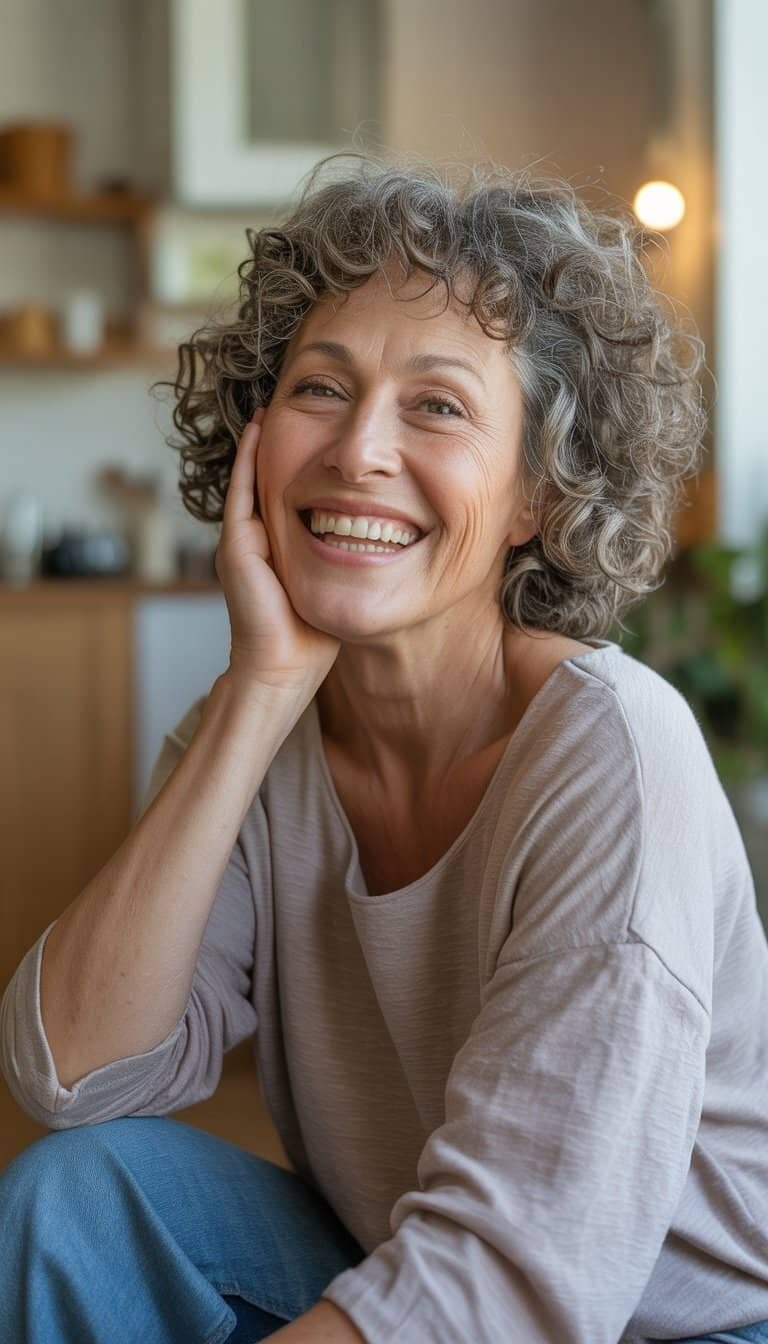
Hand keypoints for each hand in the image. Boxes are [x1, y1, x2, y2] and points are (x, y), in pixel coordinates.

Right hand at [214, 407, 340, 695]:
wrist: (284, 667)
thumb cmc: (313, 637)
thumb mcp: (334, 582)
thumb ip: (344, 556)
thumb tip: (382, 538)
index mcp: (276, 546)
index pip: (287, 493)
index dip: (301, 463)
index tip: (320, 432)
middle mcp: (255, 538)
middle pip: (268, 479)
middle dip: (281, 444)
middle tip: (297, 404)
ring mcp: (241, 539)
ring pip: (252, 478)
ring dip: (260, 441)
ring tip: (273, 404)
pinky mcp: (237, 543)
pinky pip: (242, 490)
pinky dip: (248, 458)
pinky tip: (258, 428)